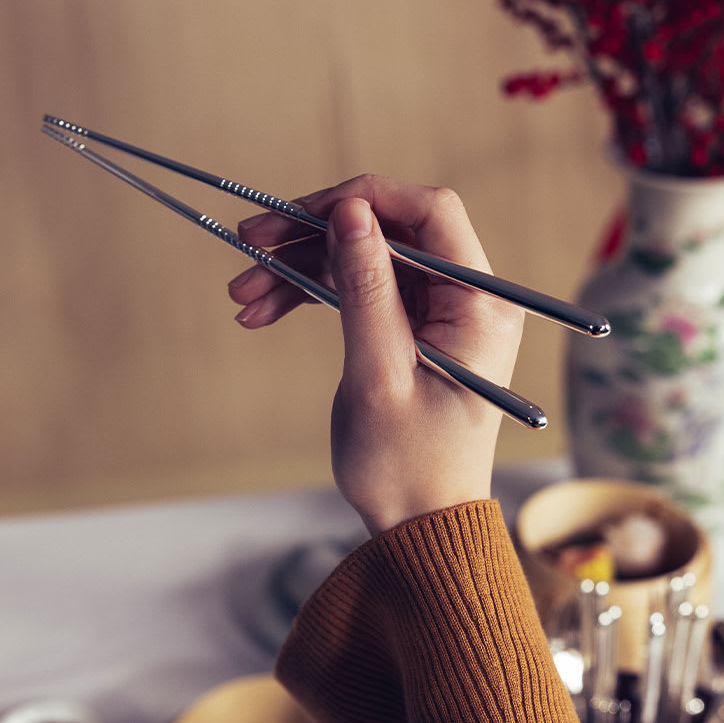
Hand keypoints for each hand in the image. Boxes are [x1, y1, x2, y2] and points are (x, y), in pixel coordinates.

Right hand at [228, 175, 523, 534]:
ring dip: (300, 267)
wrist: (417, 522)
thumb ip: (366, 289)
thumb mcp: (379, 375)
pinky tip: (263, 310)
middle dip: (315, 235)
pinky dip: (311, 293)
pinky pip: (357, 289)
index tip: (302, 214)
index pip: (429, 212)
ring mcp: (437, 310)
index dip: (365, 200)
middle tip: (250, 245)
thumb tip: (351, 212)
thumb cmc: (408, 466)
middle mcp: (465, 296)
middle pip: (387, 230)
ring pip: (363, 257)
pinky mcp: (411, 327)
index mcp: (479, 303)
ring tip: (243, 293)